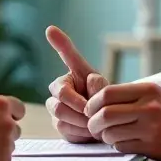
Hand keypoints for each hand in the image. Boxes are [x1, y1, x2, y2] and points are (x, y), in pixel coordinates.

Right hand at [0, 96, 24, 160]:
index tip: (8, 117)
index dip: (12, 114)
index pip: (18, 108)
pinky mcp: (4, 158)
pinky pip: (4, 157)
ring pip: (10, 143)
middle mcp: (7, 122)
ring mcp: (7, 141)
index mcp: (0, 105)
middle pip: (15, 127)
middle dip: (4, 131)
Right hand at [45, 26, 109, 142]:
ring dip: (81, 121)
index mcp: (68, 77)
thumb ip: (100, 84)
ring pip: (61, 116)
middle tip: (94, 113)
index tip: (51, 29)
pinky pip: (65, 130)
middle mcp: (58, 93)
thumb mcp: (106, 91)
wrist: (109, 125)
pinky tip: (90, 132)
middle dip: (79, 108)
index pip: (65, 58)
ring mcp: (56, 110)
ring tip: (95, 123)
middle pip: (59, 100)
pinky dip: (80, 132)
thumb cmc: (105, 104)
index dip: (59, 42)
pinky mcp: (60, 127)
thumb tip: (91, 79)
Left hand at [85, 82, 160, 160]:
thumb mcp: (154, 92)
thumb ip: (129, 94)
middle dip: (93, 122)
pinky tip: (123, 141)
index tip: (90, 109)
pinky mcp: (152, 147)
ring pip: (111, 133)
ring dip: (104, 136)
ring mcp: (151, 129)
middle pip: (106, 114)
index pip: (108, 93)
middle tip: (93, 125)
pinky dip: (116, 145)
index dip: (92, 103)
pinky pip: (122, 147)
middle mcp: (149, 108)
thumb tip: (96, 99)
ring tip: (107, 134)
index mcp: (147, 91)